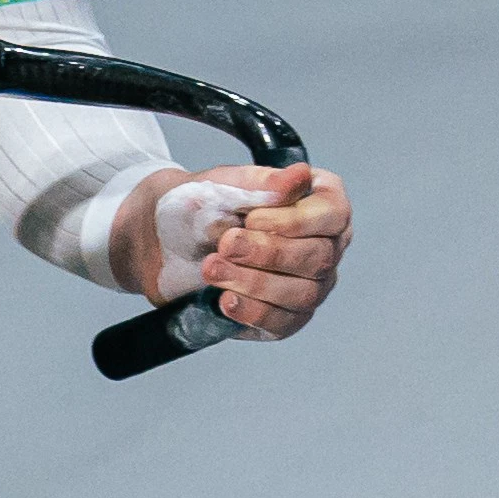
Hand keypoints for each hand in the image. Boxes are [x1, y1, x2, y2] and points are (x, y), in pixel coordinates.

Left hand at [115, 163, 346, 337]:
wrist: (165, 239)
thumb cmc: (203, 204)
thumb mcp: (225, 183)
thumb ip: (262, 182)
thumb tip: (300, 174)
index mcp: (319, 201)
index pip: (333, 214)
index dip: (295, 221)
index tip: (252, 218)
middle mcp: (324, 244)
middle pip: (319, 257)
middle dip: (267, 252)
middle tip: (225, 244)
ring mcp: (309, 284)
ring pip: (303, 293)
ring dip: (254, 282)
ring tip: (212, 269)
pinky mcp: (285, 317)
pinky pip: (282, 323)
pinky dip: (252, 311)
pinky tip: (225, 300)